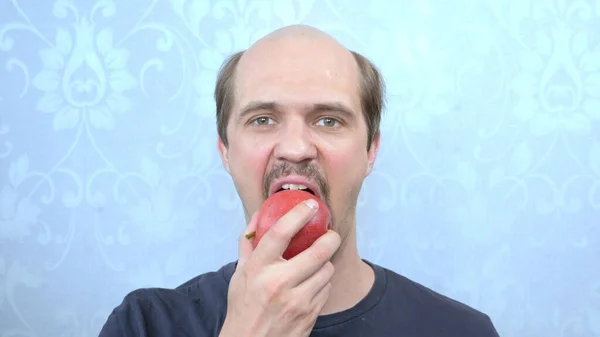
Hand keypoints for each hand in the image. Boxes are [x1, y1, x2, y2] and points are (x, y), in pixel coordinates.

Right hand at [219, 199, 340, 336]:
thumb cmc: (244, 305)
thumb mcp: (240, 273)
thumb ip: (249, 243)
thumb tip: (259, 215)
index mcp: (258, 269)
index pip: (280, 233)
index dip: (298, 214)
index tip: (310, 205)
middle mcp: (278, 283)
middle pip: (318, 251)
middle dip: (330, 238)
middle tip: (331, 234)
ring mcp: (297, 301)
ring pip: (327, 270)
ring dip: (325, 264)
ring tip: (315, 265)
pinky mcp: (310, 315)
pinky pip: (326, 289)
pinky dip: (322, 283)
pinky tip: (310, 285)